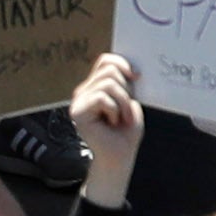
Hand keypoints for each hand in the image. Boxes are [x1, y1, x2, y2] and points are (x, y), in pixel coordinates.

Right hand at [71, 51, 140, 199]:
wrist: (120, 154)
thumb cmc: (126, 130)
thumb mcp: (131, 101)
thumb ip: (126, 83)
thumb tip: (129, 68)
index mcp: (96, 86)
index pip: (105, 61)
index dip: (122, 63)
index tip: (137, 77)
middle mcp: (84, 91)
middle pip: (109, 70)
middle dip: (127, 89)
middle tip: (126, 110)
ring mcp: (79, 101)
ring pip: (108, 83)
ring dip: (123, 102)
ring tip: (122, 118)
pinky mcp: (77, 112)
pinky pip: (102, 98)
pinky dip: (115, 109)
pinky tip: (112, 122)